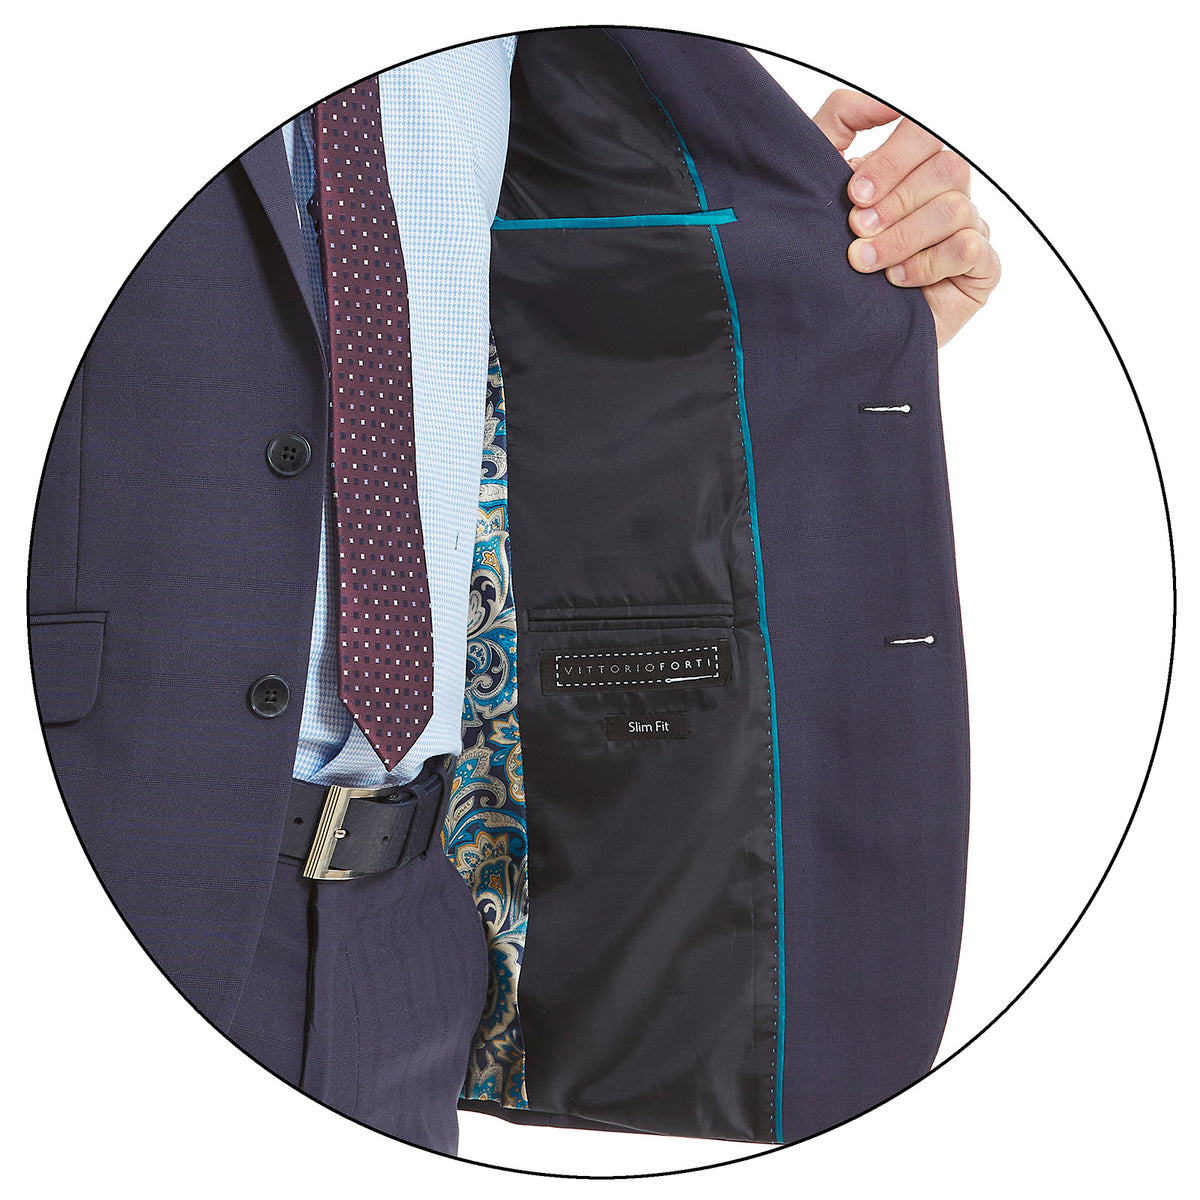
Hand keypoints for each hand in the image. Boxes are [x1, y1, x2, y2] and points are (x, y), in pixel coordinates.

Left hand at [812, 89, 1000, 346]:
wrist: (828, 324)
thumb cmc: (823, 252)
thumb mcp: (819, 179)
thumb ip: (843, 120)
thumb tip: (887, 100)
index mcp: (913, 165)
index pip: (926, 132)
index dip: (893, 160)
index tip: (853, 193)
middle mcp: (946, 192)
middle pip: (948, 167)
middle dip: (895, 202)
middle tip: (856, 230)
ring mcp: (968, 228)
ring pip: (956, 209)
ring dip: (902, 237)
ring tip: (864, 263)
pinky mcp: (980, 269)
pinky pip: (971, 248)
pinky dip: (928, 263)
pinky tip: (896, 281)